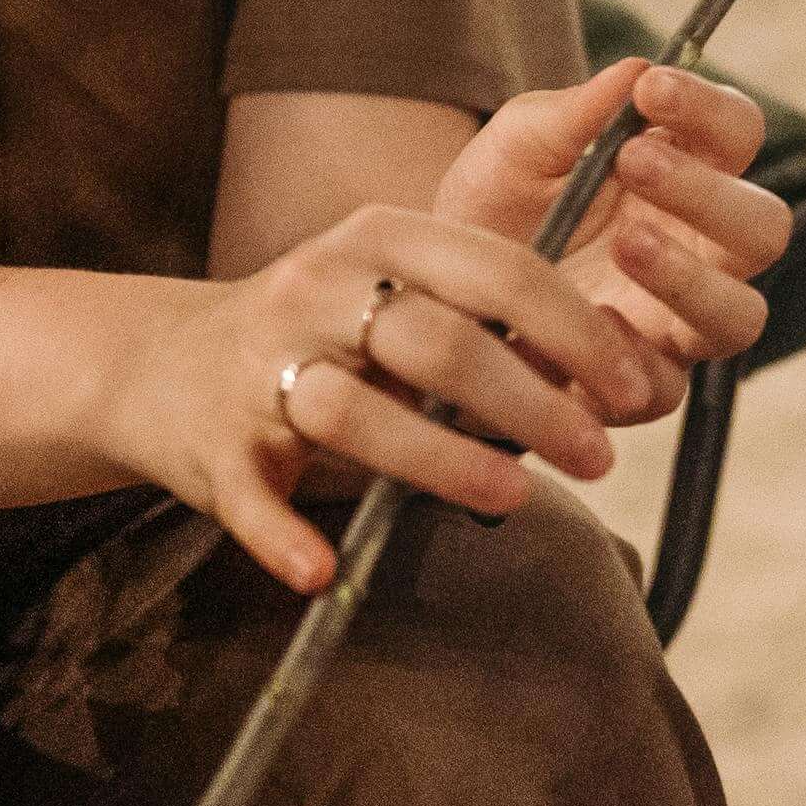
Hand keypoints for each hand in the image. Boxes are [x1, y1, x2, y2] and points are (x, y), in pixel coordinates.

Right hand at [111, 64, 783, 592]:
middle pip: (442, 342)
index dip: (580, 331)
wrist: (166, 367)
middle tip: (600, 455)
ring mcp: (262, 363)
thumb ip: (500, 309)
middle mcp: (319, 285)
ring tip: (514, 498)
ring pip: (356, 414)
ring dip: (443, 461)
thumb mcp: (408, 286)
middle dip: (534, 402)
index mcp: (382, 235)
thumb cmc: (330, 332)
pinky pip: (249, 496)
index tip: (640, 386)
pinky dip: (282, 537)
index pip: (502, 269)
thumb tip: (633, 364)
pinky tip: (322, 571)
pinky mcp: (211, 445)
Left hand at [440, 59, 789, 381]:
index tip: (653, 89)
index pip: (738, 133)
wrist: (436, 296)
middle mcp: (704, 250)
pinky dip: (629, 353)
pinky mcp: (645, 389)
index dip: (710, 108)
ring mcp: (682, 324)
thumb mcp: (512, 152)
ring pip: (739, 313)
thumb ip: (568, 115)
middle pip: (765, 226)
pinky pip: (668, 385)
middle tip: (634, 159)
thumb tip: (634, 70)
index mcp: (689, 175)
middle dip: (708, 191)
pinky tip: (585, 322)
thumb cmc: (494, 209)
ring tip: (626, 242)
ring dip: (689, 276)